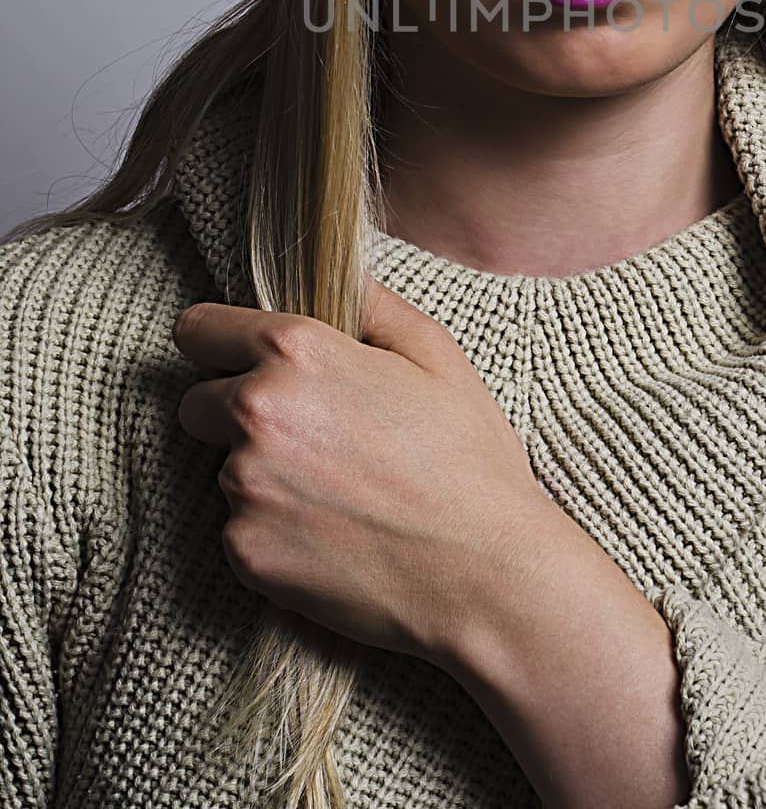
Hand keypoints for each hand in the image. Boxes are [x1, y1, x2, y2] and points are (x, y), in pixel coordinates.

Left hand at [172, 280, 549, 668]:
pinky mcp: (244, 552)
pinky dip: (273, 529)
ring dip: (260, 474)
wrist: (485, 574)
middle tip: (307, 432)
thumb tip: (340, 275)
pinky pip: (239, 528)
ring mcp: (244, 488)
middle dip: (234, 412)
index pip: (197, 329)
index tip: (236, 359)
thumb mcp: (436, 354)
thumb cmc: (469, 460)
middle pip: (196, 404)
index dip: (218, 342)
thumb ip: (372, 303)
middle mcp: (255, 414)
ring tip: (337, 489)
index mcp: (296, 353)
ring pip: (224, 469)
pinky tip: (333, 533)